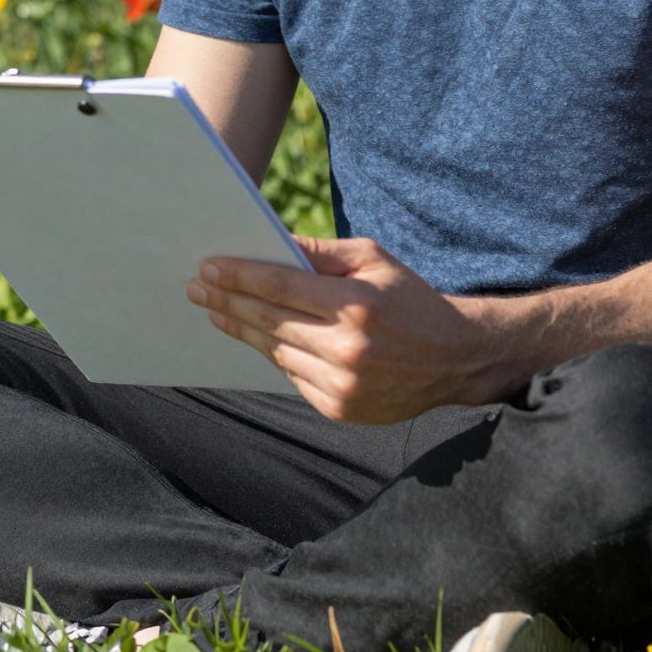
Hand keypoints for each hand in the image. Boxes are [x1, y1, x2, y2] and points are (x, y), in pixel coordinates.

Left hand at [190, 236, 492, 422]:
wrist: (454, 358)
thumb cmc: (409, 298)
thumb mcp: (372, 259)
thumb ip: (320, 251)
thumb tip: (269, 241)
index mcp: (356, 305)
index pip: (279, 287)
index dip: (238, 276)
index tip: (208, 267)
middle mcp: (347, 349)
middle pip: (268, 320)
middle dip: (226, 301)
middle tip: (196, 289)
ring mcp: (343, 385)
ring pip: (274, 351)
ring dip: (240, 329)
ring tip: (216, 310)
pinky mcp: (340, 409)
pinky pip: (291, 376)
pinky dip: (272, 353)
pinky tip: (255, 336)